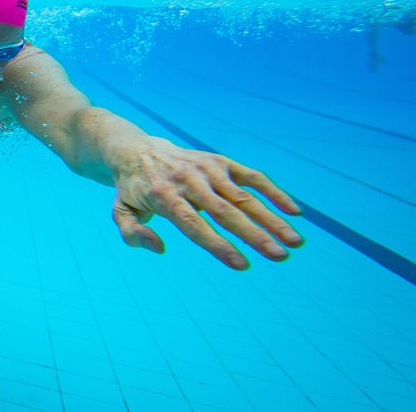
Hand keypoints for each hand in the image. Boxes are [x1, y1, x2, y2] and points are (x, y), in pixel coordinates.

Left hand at [110, 137, 302, 269]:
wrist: (136, 150)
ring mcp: (207, 168)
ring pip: (244, 196)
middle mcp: (188, 180)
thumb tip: (161, 248)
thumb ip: (134, 234)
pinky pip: (252, 176)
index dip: (218, 245)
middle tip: (280, 257)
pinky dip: (273, 192)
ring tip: (295, 242)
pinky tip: (294, 212)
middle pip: (226, 211)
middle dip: (255, 236)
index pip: (194, 225)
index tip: (242, 265)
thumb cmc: (132, 190)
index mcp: (164, 196)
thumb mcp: (120, 213)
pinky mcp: (219, 161)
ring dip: (272, 219)